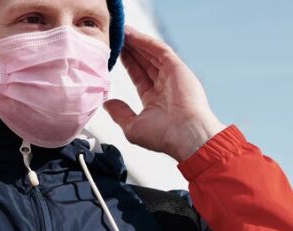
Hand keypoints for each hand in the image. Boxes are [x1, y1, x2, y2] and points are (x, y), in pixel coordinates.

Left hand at [104, 25, 226, 161]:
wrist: (185, 135)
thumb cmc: (163, 136)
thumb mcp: (133, 127)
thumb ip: (120, 114)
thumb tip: (107, 104)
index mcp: (155, 100)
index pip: (138, 76)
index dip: (127, 64)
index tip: (113, 54)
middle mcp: (165, 85)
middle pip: (145, 62)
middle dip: (130, 50)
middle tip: (115, 37)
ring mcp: (172, 75)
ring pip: (151, 53)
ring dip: (136, 42)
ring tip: (121, 31)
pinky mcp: (177, 68)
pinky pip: (159, 50)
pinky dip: (145, 41)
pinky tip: (131, 35)